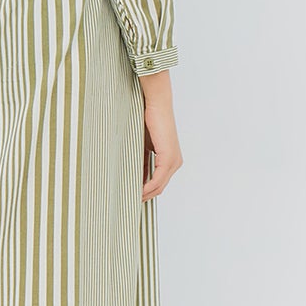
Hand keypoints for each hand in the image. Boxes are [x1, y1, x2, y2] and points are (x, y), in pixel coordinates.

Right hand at [138, 71, 180, 200]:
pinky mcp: (168, 158)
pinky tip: (138, 191)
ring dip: (145, 193)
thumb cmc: (148, 120)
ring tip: (131, 198)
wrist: (156, 104)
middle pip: (159, 187)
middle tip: (129, 201)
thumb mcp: (143, 145)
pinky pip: (158, 179)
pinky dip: (147, 187)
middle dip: (145, 195)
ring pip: (159, 185)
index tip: (133, 196)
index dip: (146, 191)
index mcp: (170, 159)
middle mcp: (175, 162)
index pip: (158, 182)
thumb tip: (134, 175)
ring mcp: (173, 161)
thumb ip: (141, 160)